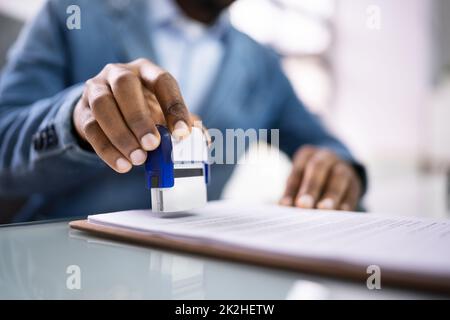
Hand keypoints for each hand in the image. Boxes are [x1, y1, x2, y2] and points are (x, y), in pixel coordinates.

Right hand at [73, 58, 191, 172]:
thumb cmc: (144, 109)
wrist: (107, 112)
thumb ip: (184, 124)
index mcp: (146, 71)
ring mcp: (96, 89)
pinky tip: (123, 166)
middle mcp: (118, 73)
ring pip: (102, 105)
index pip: (162, 81)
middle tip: (153, 144)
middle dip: (139, 117)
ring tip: (138, 159)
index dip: (174, 107)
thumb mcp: (164, 112)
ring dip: (121, 134)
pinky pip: (90, 128)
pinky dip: (107, 150)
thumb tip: (203, 140)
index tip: (183, 134)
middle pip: (124, 85)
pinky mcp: (82, 111)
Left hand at [279, 146, 361, 210]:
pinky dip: (347, 203)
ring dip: (331, 195)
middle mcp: (327, 156)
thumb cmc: (309, 177)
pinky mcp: (355, 182)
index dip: (291, 188)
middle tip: (303, 205)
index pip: (298, 170)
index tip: (285, 205)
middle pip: (318, 168)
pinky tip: (341, 213)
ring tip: (323, 210)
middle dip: (310, 187)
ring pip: (339, 178)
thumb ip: (292, 192)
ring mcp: (343, 167)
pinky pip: (352, 191)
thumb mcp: (299, 177)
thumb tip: (285, 208)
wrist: (335, 167)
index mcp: (307, 154)